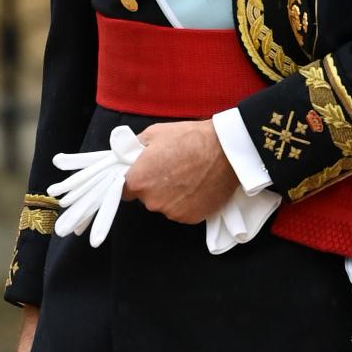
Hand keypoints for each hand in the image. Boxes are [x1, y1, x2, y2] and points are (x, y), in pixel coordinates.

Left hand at [122, 119, 237, 223]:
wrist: (227, 149)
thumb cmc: (191, 138)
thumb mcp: (156, 133)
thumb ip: (135, 148)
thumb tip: (128, 155)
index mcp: (138, 180)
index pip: (123, 189)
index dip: (135, 179)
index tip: (147, 172)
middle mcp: (152, 201)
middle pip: (146, 198)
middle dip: (155, 186)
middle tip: (172, 169)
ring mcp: (172, 212)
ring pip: (166, 205)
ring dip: (172, 195)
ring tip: (189, 176)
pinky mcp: (191, 218)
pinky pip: (183, 211)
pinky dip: (189, 202)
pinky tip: (199, 185)